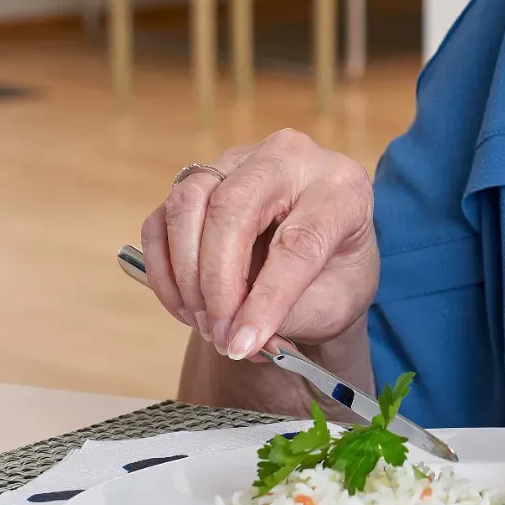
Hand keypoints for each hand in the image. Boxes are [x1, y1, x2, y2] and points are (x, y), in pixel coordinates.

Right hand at [138, 129, 377, 361]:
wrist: (322, 256)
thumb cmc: (335, 278)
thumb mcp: (334, 305)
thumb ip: (288, 319)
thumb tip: (240, 339)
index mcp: (341, 187)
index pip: (298, 240)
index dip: (268, 299)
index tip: (244, 345)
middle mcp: (288, 158)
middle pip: (233, 207)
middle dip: (217, 281)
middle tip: (220, 335)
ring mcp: (237, 161)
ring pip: (188, 202)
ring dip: (186, 273)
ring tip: (205, 323)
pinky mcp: (199, 179)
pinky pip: (162, 219)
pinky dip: (165, 270)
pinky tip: (186, 307)